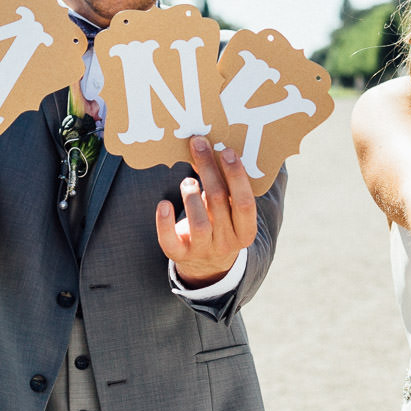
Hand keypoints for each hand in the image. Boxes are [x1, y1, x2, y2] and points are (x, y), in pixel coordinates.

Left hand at [156, 136, 258, 286]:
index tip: (226, 151)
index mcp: (246, 231)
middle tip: (199, 145)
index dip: (236, 175)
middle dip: (208, 170)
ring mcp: (203, 250)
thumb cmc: (220, 225)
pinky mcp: (180, 254)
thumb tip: (210, 149)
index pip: (245, 202)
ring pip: (198, 223)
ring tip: (188, 181)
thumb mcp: (229, 211)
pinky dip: (164, 222)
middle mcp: (227, 243)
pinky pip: (170, 241)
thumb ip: (225, 187)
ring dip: (190, 195)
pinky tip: (164, 204)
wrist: (207, 265)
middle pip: (219, 203)